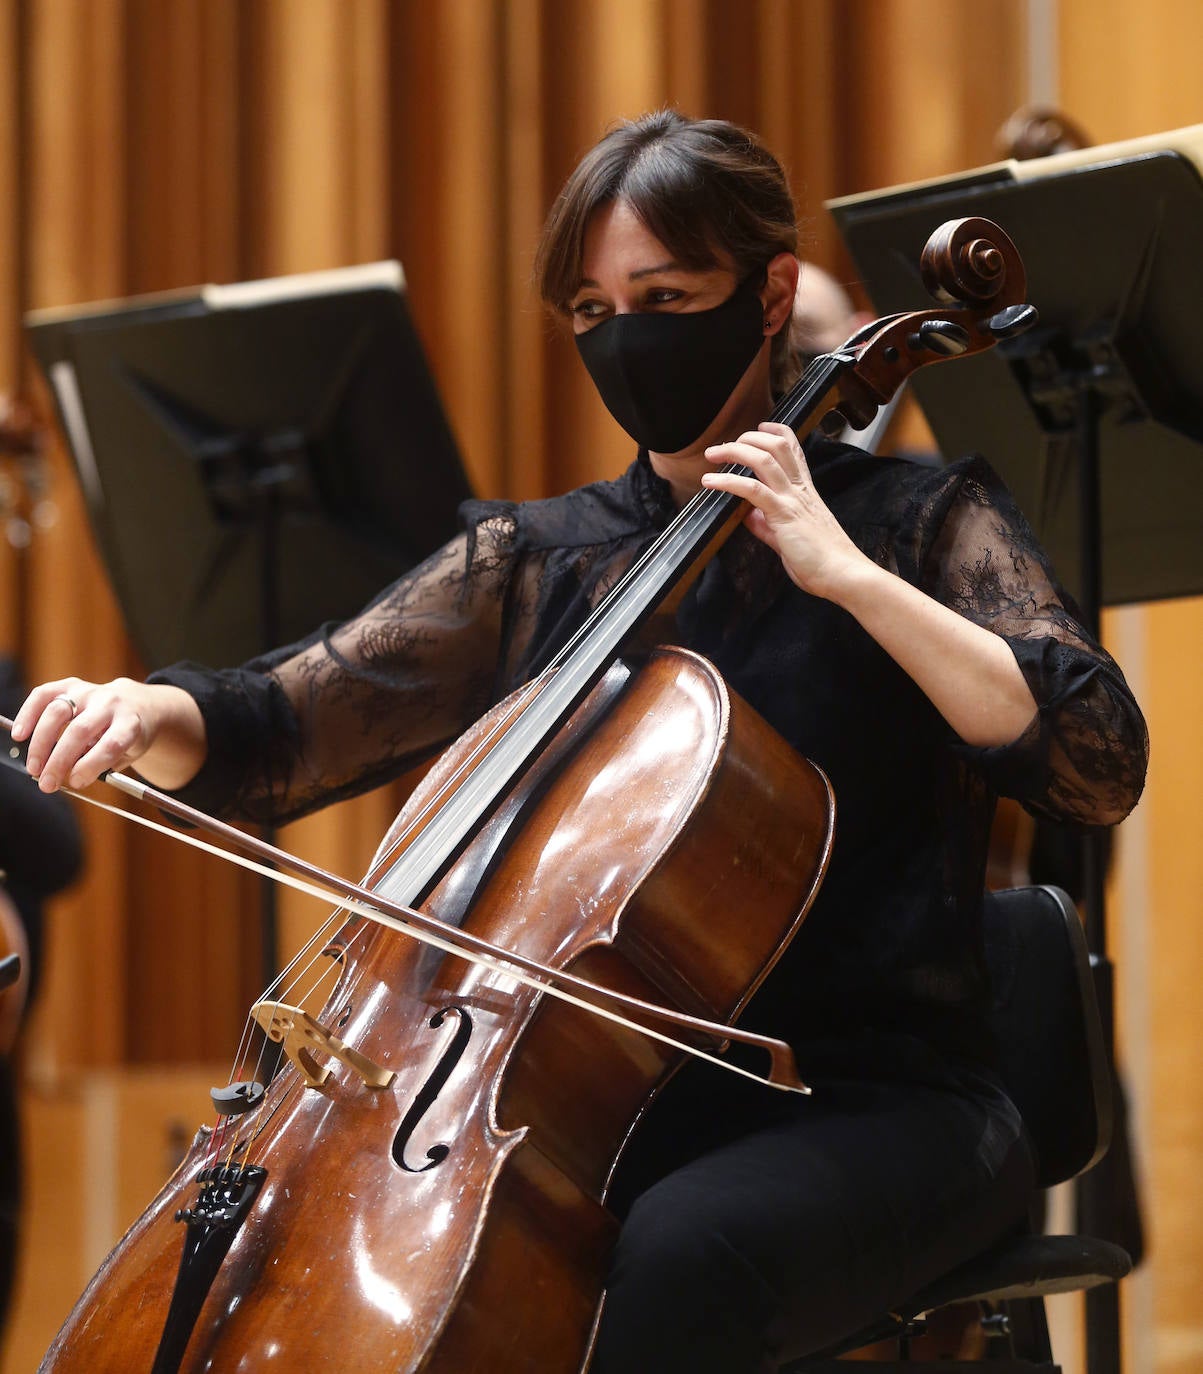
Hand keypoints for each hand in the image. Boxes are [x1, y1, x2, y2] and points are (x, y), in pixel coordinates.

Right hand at [10, 677, 202, 792]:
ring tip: (34, 768)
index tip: (76, 782)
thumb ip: (103, 764)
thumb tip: (68, 775)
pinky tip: (20, 734)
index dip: (91, 765)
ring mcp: (89, 691)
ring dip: (40, 743)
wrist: (137, 704)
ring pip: (57, 712)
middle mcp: (110, 703)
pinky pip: (44, 695)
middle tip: (46, 783)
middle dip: (59, 760)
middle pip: (80, 730)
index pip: (111, 743)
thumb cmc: (128, 735)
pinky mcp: (70, 685)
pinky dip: (28, 714)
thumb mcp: (129, 753)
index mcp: (130, 723)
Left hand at [700, 422, 867, 598]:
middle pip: (776, 446)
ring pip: (764, 460)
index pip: (793, 449)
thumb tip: (748, 515)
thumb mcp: (788, 537)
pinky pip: (753, 490)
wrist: (843, 574)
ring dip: (735, 451)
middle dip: (747, 438)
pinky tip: (711, 482)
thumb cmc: (821, 560)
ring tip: (713, 454)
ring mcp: (793, 500)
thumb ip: (767, 524)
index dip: (775, 432)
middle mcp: (800, 489)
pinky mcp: (784, 515)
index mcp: (805, 491)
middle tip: (721, 447)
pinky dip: (729, 482)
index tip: (758, 427)